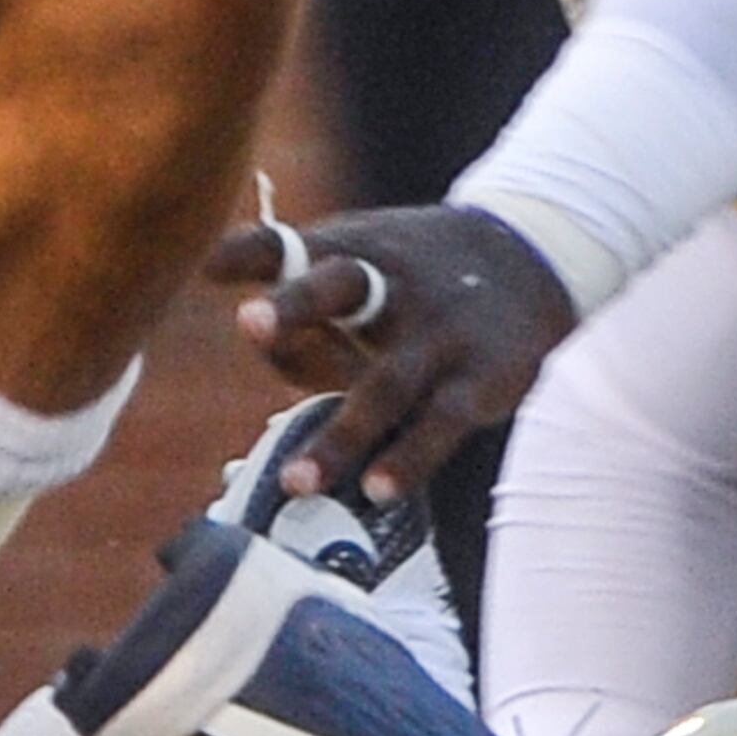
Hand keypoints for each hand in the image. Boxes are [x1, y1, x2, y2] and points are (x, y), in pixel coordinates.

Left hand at [206, 202, 576, 507]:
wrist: (531, 259)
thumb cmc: (410, 279)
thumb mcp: (359, 268)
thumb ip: (301, 310)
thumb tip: (258, 344)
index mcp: (348, 250)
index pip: (286, 245)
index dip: (246, 252)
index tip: (206, 266)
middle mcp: (392, 283)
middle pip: (340, 286)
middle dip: (296, 303)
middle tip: (249, 323)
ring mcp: (439, 332)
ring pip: (387, 382)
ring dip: (340, 434)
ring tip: (295, 482)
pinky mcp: (480, 378)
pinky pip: (442, 423)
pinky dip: (409, 458)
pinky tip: (376, 490)